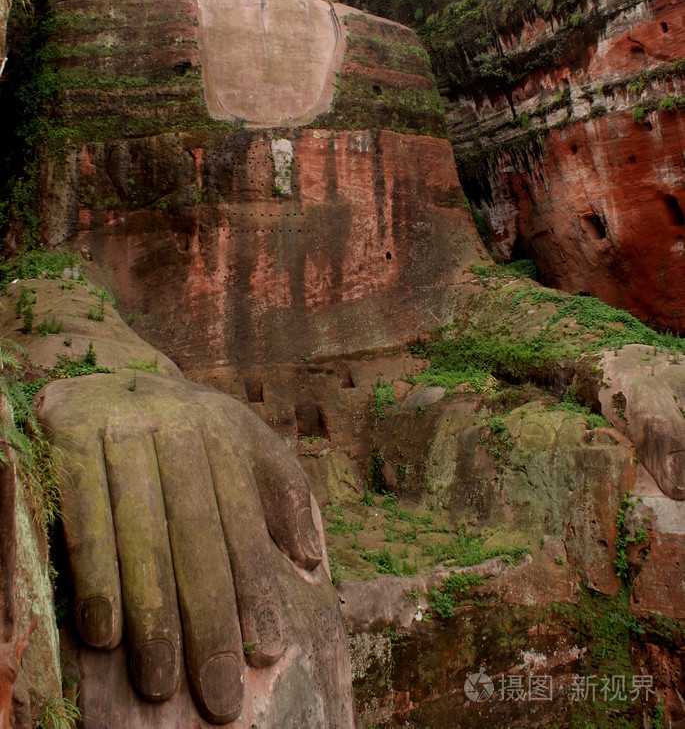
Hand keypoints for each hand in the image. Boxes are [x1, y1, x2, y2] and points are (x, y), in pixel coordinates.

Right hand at [35, 371, 327, 724]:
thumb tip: (311, 559)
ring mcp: (121, 432)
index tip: (268, 652)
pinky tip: (105, 635)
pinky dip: (96, 577)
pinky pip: (85, 518)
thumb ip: (283, 489)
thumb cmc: (185, 425)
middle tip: (219, 693)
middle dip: (209, 620)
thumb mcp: (242, 438)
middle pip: (196, 536)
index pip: (242, 523)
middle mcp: (177, 430)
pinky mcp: (72, 439)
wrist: (107, 374)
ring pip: (141, 535)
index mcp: (222, 434)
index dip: (257, 589)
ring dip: (153, 615)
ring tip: (162, 684)